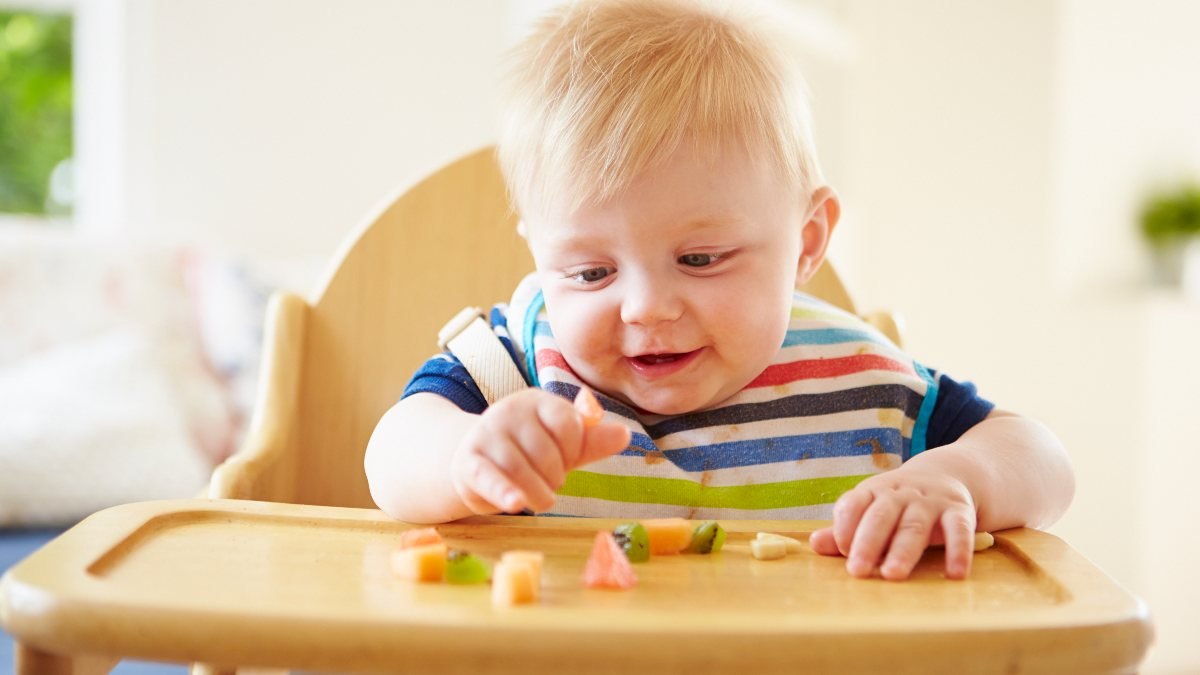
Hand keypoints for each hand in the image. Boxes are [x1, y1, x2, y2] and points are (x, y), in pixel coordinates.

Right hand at [450, 389, 630, 514]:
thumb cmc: (528, 454)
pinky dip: (504, 492)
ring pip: (520, 469)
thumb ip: (592, 441)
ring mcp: (485, 435)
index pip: (568, 425)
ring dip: (537, 493)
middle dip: (555, 475)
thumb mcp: (563, 447)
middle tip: (548, 481)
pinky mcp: (468, 462)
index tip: (566, 459)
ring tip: (540, 500)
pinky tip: (516, 504)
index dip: (573, 450)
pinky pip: (488, 477)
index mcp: (536, 401)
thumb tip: (625, 434)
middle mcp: (508, 411)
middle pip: (546, 451)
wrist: (476, 464)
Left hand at [809, 465, 976, 579]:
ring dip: (903, 551)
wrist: (947, 475)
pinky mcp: (959, 510)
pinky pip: (958, 529)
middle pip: (881, 516)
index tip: (842, 550)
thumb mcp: (871, 509)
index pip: (854, 503)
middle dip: (868, 543)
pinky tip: (954, 573)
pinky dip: (957, 551)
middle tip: (857, 571)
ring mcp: (930, 500)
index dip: (845, 526)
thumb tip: (814, 545)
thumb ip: (844, 529)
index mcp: (873, 490)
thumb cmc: (898, 503)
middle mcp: (900, 493)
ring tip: (892, 575)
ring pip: (915, 525)